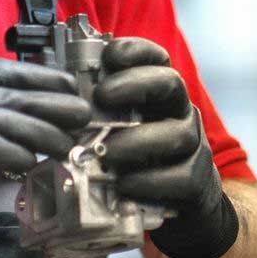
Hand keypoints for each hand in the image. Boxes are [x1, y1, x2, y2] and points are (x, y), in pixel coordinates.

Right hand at [0, 57, 92, 253]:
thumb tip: (8, 118)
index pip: (9, 70)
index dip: (45, 80)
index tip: (68, 88)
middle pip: (23, 94)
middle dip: (59, 106)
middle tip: (85, 116)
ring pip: (22, 124)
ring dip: (52, 138)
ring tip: (71, 145)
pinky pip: (7, 151)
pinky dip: (25, 160)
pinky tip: (36, 165)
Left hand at [95, 38, 239, 257]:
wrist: (184, 206)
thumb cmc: (140, 162)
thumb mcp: (121, 131)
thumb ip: (100, 113)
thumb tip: (58, 98)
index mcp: (160, 95)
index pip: (156, 59)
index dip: (136, 51)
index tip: (109, 56)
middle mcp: (181, 113)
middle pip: (171, 84)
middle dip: (135, 85)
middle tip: (102, 97)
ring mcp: (194, 146)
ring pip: (177, 135)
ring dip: (137, 142)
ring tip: (107, 154)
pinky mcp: (198, 181)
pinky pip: (179, 178)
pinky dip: (149, 182)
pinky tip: (125, 186)